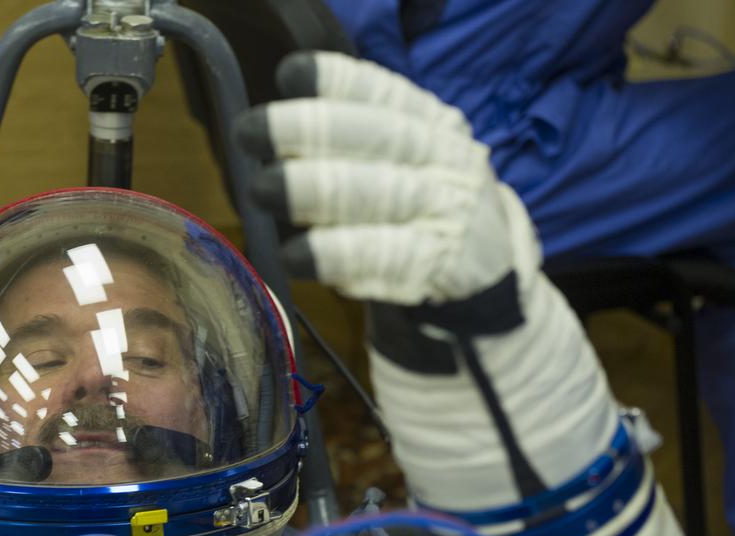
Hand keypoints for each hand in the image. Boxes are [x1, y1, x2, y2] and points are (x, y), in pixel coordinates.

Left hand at [233, 51, 538, 305]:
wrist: (484, 260)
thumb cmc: (418, 198)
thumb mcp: (402, 156)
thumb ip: (350, 138)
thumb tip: (269, 128)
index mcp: (429, 121)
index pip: (385, 92)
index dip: (338, 80)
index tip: (290, 73)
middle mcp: (443, 156)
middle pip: (380, 136)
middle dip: (311, 129)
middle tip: (250, 132)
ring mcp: (446, 210)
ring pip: (382, 193)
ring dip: (316, 190)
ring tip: (262, 189)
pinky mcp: (440, 264)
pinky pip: (388, 257)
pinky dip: (339, 256)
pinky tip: (296, 256)